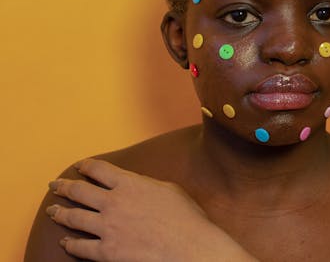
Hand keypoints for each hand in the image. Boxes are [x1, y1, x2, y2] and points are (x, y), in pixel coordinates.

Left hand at [46, 159, 255, 261]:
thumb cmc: (186, 217)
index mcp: (129, 183)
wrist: (189, 246)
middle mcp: (113, 202)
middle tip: (55, 186)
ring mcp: (107, 228)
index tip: (80, 166)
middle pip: (79, 191)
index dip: (86, 166)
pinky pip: (80, 247)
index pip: (99, 169)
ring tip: (52, 211)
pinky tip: (65, 243)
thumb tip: (137, 185)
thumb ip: (147, 184)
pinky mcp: (107, 251)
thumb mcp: (169, 189)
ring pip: (74, 218)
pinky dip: (70, 245)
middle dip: (64, 187)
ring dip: (60, 213)